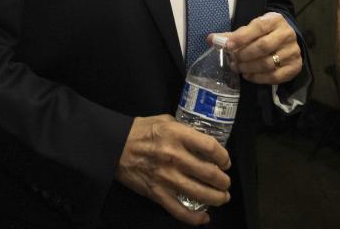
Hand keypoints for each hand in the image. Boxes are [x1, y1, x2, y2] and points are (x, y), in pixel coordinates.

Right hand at [114, 114, 231, 225]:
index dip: (223, 156)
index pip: (210, 147)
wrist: (114, 146)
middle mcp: (174, 157)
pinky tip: (204, 218)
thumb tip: (202, 140)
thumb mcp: (165, 121)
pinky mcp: (156, 193)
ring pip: (199, 194)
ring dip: (216, 198)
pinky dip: (194, 218)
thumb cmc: (140, 131)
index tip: (225, 161)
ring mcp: (165, 177)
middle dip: (223, 181)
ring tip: (221, 198)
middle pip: (209, 173)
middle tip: (225, 182)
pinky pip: (179, 210)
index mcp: (177, 136)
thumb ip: (184, 130)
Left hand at [215, 12, 301, 84]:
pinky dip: (258, 78)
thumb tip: (211, 39)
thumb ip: (232, 35)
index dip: (241, 37)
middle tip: (232, 60)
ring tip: (238, 68)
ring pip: (268, 63)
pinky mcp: (295, 67)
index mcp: (275, 20)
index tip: (227, 46)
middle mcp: (287, 34)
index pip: (258, 27)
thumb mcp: (250, 29)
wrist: (286, 40)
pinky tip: (248, 75)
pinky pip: (275, 76)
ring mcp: (293, 51)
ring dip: (249, 68)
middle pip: (263, 47)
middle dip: (244, 55)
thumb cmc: (264, 33)